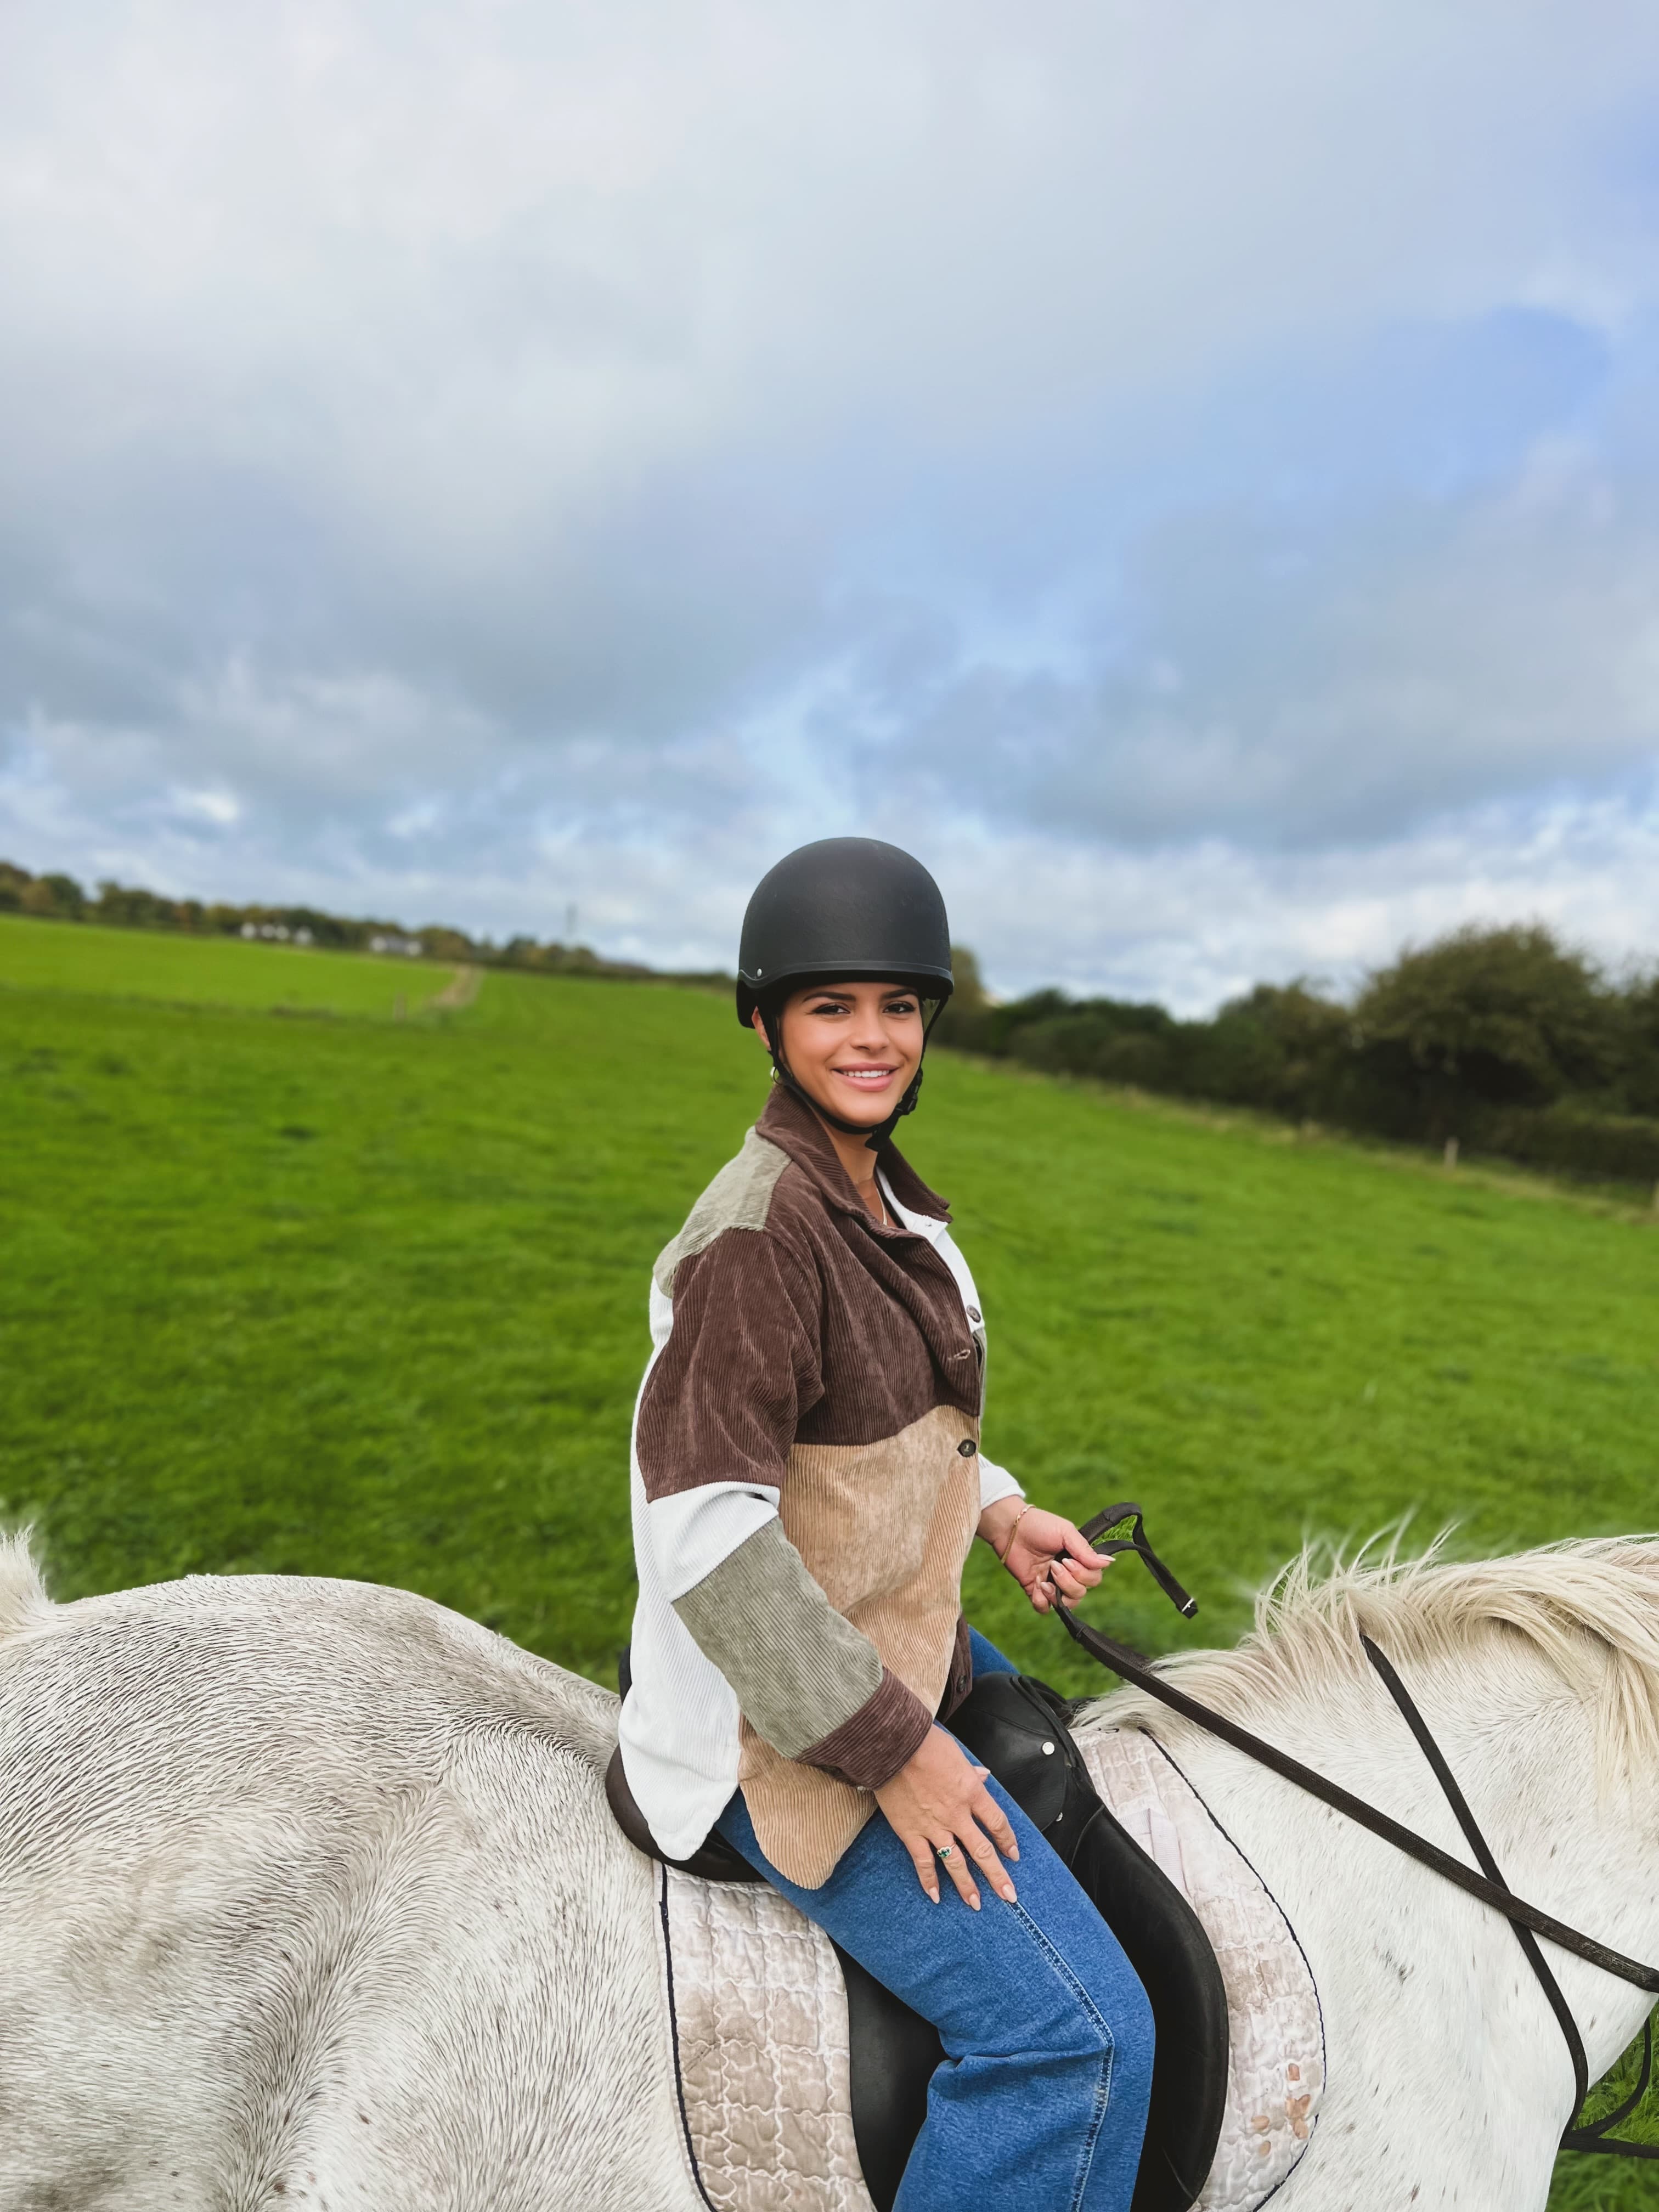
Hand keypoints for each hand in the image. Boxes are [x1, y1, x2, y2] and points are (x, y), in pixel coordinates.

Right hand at [874, 1726, 1019, 1908]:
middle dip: (997, 1875)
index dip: (1007, 1841)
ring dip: (967, 1885)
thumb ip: (971, 1772)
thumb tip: (984, 1776)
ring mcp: (934, 1826)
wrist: (894, 1746)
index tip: (1013, 1855)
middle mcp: (957, 1814)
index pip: (997, 1823)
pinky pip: (923, 1862)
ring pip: (956, 1862)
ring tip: (976, 1903)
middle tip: (1009, 1896)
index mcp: (971, 1792)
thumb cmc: (926, 1744)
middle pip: (982, 1850)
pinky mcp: (911, 1832)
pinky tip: (936, 1896)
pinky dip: (929, 1880)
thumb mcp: (957, 1754)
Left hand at [978, 1498, 1109, 1613]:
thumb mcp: (1066, 1532)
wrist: (1010, 1528)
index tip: (1069, 1560)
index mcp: (1078, 1559)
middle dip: (1069, 1582)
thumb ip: (1085, 1550)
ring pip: (1067, 1603)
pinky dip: (1041, 1600)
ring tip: (1043, 1579)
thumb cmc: (1040, 1525)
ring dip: (1057, 1593)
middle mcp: (1068, 1573)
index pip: (1094, 1578)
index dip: (1084, 1574)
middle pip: (1082, 1592)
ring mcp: (1052, 1583)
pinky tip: (1035, 1584)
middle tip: (1054, 1565)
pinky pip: (1045, 1608)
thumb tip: (1109, 1562)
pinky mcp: (1035, 1590)